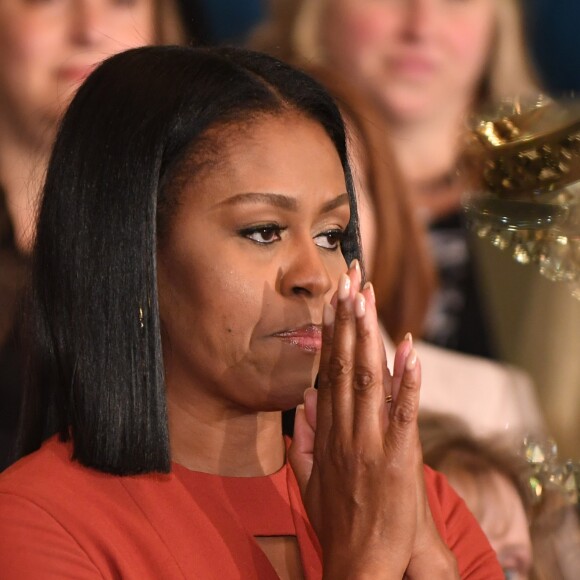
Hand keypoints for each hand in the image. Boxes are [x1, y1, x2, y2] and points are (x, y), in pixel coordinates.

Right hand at [289, 261, 456, 578]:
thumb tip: (305, 397)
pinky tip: (409, 349)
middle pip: (347, 365)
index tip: (334, 304)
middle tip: (351, 283)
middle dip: (349, 321)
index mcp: (327, 432)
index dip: (332, 336)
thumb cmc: (337, 520)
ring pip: (371, 378)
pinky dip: (408, 379)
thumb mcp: (308, 478)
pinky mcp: (401, 456)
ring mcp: (373, 440)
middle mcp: (347, 429)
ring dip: (370, 336)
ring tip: (369, 300)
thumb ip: (305, 436)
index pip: (329, 372)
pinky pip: (404, 411)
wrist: (360, 562)